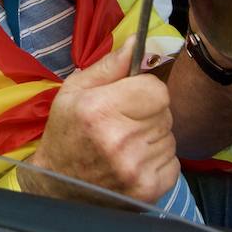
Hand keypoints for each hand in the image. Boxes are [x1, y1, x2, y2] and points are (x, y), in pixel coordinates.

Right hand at [22, 38, 179, 204]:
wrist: (57, 186)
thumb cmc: (65, 133)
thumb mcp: (75, 91)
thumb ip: (110, 66)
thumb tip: (140, 41)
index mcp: (100, 110)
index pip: (157, 90)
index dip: (145, 91)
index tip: (129, 100)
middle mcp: (120, 140)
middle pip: (165, 113)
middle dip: (149, 114)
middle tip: (123, 124)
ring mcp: (135, 169)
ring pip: (170, 137)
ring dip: (153, 138)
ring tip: (126, 145)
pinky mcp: (148, 190)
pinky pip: (173, 162)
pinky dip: (158, 160)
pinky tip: (134, 162)